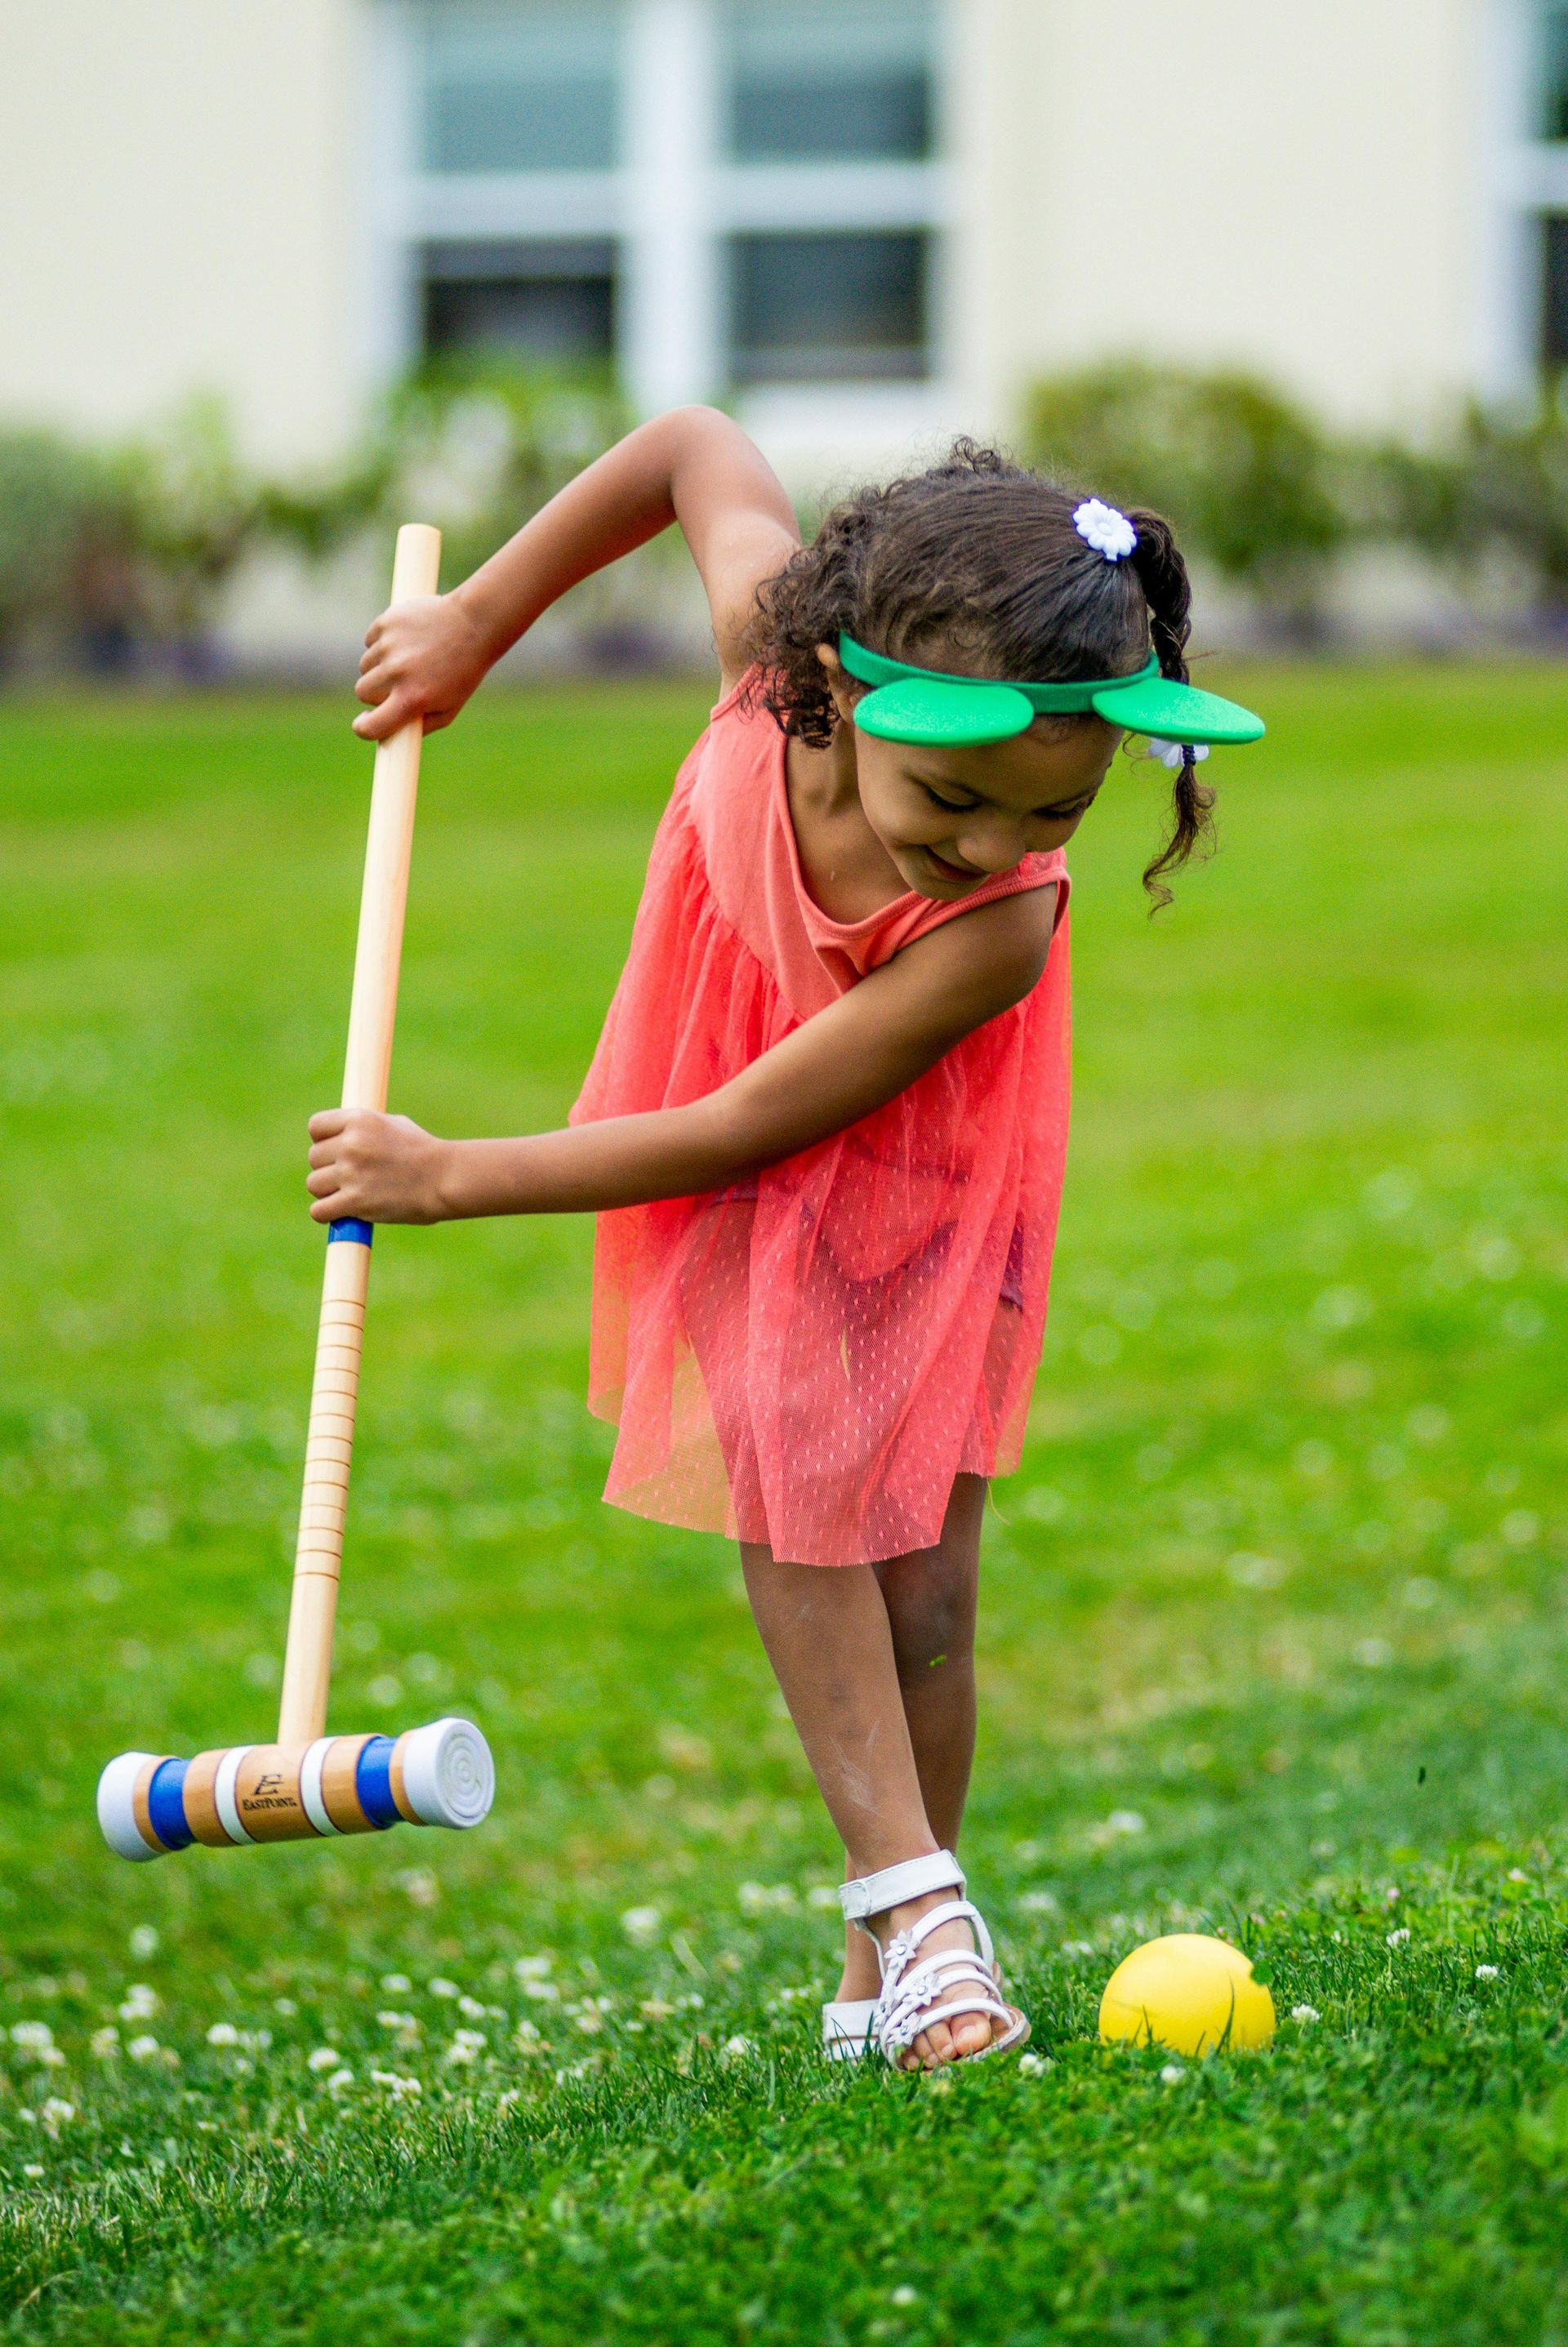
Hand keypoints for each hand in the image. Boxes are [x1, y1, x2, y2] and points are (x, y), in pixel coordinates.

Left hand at [307, 1110, 453, 1224]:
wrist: (445, 1178)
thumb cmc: (424, 1152)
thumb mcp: (394, 1125)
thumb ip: (363, 1128)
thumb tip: (341, 1134)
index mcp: (360, 1120)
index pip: (316, 1127)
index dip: (323, 1140)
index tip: (335, 1151)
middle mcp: (351, 1143)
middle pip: (314, 1157)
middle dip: (328, 1168)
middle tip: (349, 1178)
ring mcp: (351, 1172)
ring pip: (314, 1184)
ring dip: (327, 1192)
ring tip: (348, 1195)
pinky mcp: (355, 1201)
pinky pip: (319, 1211)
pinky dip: (327, 1214)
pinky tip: (341, 1213)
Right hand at [352, 590, 494, 742]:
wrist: (474, 624)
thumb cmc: (463, 672)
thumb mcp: (450, 708)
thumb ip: (421, 726)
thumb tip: (390, 734)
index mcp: (411, 699)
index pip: (370, 726)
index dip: (364, 728)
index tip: (364, 723)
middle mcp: (397, 673)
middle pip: (362, 692)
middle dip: (375, 693)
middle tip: (397, 685)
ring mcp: (389, 646)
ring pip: (365, 666)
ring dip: (379, 667)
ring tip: (407, 659)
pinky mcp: (386, 623)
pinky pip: (370, 640)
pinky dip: (382, 643)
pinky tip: (406, 640)